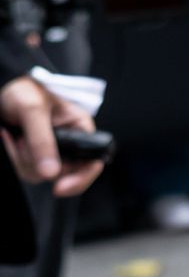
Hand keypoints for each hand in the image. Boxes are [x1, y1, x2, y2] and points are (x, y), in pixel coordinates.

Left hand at [2, 76, 103, 197]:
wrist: (2, 88)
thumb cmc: (24, 90)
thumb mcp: (32, 109)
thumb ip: (42, 139)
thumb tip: (51, 173)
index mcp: (80, 129)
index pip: (92, 163)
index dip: (80, 179)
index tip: (58, 188)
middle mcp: (68, 145)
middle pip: (60, 173)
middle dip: (36, 161)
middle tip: (21, 138)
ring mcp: (50, 153)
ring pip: (38, 174)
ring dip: (19, 157)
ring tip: (11, 133)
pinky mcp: (33, 157)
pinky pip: (23, 169)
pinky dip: (12, 156)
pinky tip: (7, 137)